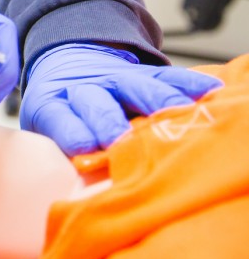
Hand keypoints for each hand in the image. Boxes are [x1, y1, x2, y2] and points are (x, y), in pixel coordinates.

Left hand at [20, 43, 223, 154]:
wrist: (67, 69)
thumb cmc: (63, 118)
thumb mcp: (49, 136)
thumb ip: (66, 159)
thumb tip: (87, 190)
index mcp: (51, 106)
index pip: (59, 118)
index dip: (72, 131)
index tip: (84, 146)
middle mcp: (83, 89)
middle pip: (97, 103)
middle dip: (111, 122)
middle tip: (125, 139)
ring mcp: (114, 78)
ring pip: (135, 87)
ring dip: (156, 102)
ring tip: (176, 115)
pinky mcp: (142, 73)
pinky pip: (167, 76)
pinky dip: (188, 84)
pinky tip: (208, 92)